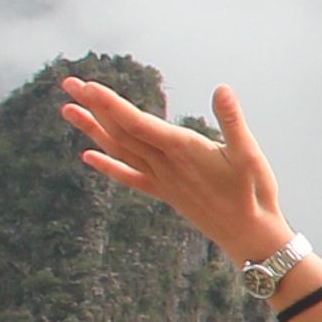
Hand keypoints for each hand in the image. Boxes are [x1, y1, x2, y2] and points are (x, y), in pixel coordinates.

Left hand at [59, 73, 294, 263]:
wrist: (249, 237)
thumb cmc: (252, 193)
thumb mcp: (249, 153)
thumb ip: (233, 120)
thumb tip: (222, 89)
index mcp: (183, 150)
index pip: (138, 123)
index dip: (111, 104)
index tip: (88, 87)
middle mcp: (165, 165)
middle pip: (121, 132)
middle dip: (93, 107)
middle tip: (69, 84)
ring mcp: (161, 180)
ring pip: (119, 151)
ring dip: (92, 130)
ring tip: (68, 111)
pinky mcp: (164, 193)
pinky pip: (129, 177)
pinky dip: (107, 166)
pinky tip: (88, 156)